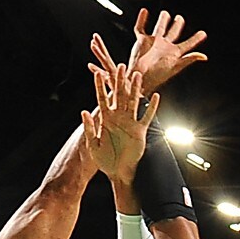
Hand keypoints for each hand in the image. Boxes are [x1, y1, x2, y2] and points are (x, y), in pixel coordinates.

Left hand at [79, 57, 154, 181]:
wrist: (118, 172)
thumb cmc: (104, 160)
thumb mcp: (92, 144)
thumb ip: (89, 127)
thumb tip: (84, 111)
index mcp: (105, 120)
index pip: (101, 99)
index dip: (99, 86)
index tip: (96, 73)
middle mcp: (118, 118)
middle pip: (119, 96)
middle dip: (119, 81)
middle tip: (120, 66)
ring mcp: (129, 123)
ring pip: (133, 102)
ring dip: (135, 89)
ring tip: (137, 75)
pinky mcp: (140, 131)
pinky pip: (147, 116)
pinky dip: (152, 107)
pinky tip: (156, 97)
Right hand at [117, 8, 209, 95]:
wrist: (141, 76)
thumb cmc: (158, 74)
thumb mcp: (176, 66)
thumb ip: (189, 59)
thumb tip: (204, 57)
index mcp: (174, 53)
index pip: (188, 44)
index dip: (195, 39)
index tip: (203, 33)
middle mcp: (164, 47)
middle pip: (173, 33)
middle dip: (177, 25)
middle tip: (180, 18)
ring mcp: (153, 43)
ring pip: (159, 29)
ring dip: (162, 21)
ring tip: (165, 13)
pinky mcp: (142, 41)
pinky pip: (141, 28)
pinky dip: (142, 20)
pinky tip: (144, 11)